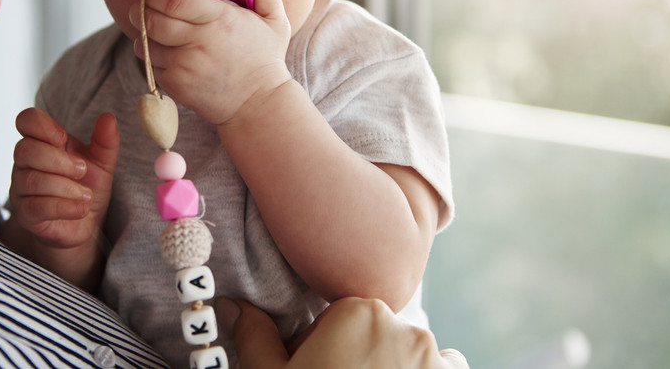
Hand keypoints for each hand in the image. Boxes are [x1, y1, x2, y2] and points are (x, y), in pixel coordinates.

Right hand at [8, 108, 118, 249]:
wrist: (84, 223)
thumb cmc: (86, 185)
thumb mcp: (102, 162)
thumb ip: (105, 141)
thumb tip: (108, 118)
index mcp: (42, 142)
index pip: (26, 120)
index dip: (41, 125)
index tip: (63, 138)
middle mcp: (25, 163)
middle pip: (25, 150)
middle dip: (58, 160)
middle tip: (82, 170)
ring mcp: (22, 189)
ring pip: (32, 181)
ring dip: (65, 187)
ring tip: (87, 194)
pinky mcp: (26, 215)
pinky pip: (37, 207)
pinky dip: (63, 207)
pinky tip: (81, 208)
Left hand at [132, 0, 292, 124]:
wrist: (258, 104)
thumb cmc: (265, 58)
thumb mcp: (276, 19)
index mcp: (218, 19)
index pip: (172, 1)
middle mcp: (197, 42)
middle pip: (150, 20)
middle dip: (141, 10)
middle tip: (145, 7)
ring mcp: (183, 66)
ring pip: (144, 43)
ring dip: (144, 34)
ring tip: (155, 32)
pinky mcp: (175, 85)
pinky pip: (149, 65)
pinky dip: (152, 58)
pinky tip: (167, 54)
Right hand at [224, 297, 468, 368]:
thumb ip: (256, 336)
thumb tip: (233, 306)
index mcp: (358, 312)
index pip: (339, 317)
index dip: (321, 349)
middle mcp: (405, 326)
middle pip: (376, 334)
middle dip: (358, 358)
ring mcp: (435, 357)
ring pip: (412, 352)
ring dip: (395, 368)